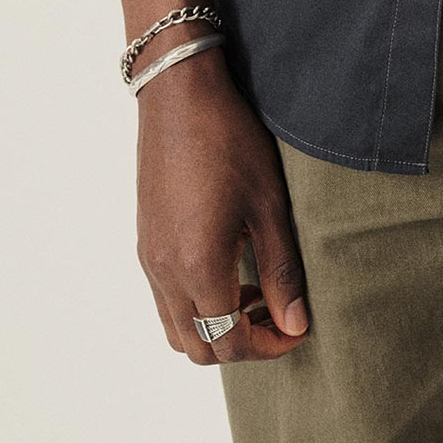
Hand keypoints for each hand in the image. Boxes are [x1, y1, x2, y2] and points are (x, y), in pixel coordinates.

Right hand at [134, 44, 310, 364]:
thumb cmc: (229, 141)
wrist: (179, 94)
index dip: (268, 348)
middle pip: (197, 348)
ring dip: (215, 328)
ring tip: (254, 292)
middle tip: (277, 314)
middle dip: (240, 345)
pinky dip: (196, 304)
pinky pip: (165, 299)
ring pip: (176, 328)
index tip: (297, 330)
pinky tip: (228, 267)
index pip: (229, 344)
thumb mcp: (268, 205)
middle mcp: (164, 273)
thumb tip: (296, 325)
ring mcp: (149, 258)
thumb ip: (282, 271)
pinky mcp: (145, 241)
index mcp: (196, 267)